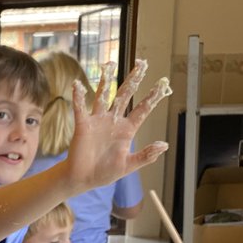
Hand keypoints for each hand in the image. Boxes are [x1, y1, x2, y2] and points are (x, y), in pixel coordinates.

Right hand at [67, 60, 170, 192]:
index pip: (143, 109)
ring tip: (110, 64)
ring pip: (104, 96)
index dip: (153, 97)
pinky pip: (80, 108)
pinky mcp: (83, 125)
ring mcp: (98, 121)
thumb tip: (164, 145)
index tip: (163, 83)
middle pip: (126, 95)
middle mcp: (113, 121)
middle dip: (134, 79)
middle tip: (142, 63)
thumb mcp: (128, 166)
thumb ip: (146, 155)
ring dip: (107, 80)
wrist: (82, 179)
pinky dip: (78, 97)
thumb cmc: (104, 173)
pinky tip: (77, 85)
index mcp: (127, 130)